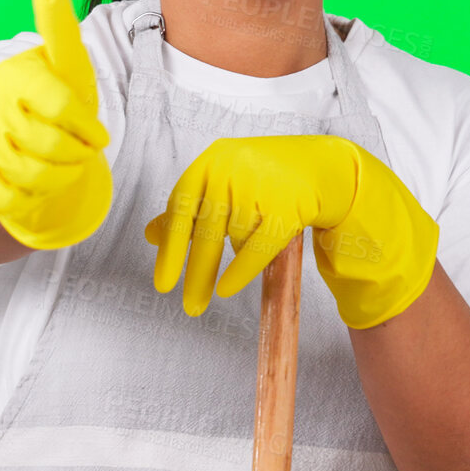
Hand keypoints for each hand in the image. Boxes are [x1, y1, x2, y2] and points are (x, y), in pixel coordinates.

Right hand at [0, 0, 112, 248]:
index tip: (98, 136)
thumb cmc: (53, 98)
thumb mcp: (65, 64)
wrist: (11, 144)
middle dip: (77, 156)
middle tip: (82, 152)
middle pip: (53, 147)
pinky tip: (37, 183)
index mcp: (16, 76)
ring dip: (60, 178)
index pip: (61, 105)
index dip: (86, 128)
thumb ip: (57, 22)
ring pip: (36, 177)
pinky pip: (16, 201)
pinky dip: (36, 198)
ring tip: (63, 165)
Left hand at [143, 135, 438, 327]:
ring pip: (235, 239)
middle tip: (189, 308)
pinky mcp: (288, 206)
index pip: (180, 211)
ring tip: (223, 276)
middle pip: (206, 232)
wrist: (319, 167)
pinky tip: (227, 289)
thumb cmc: (261, 177)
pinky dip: (241, 271)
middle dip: (195, 274)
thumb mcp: (220, 183)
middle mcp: (231, 170)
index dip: (170, 251)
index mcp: (209, 163)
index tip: (162, 285)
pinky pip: (258, 247)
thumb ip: (188, 208)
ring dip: (229, 260)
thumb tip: (150, 235)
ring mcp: (261, 186)